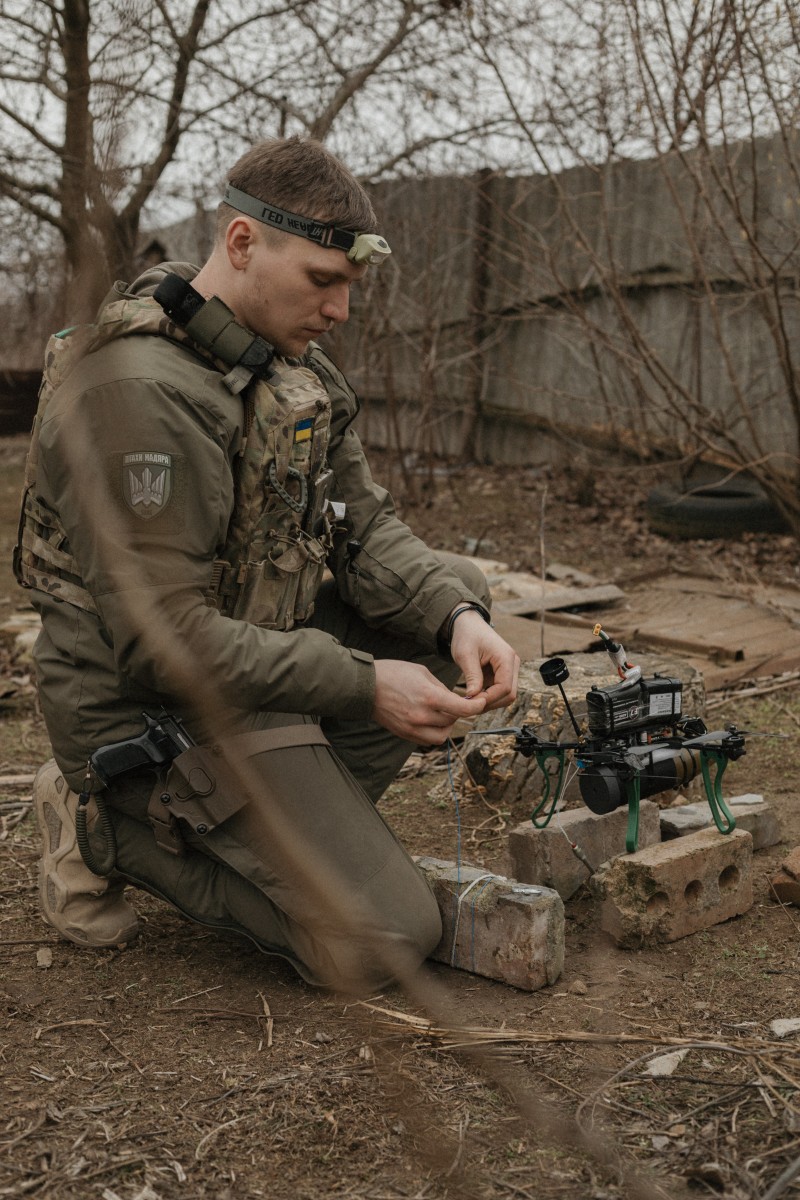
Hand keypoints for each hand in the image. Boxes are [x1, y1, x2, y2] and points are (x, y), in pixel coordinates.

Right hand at [372, 659, 486, 744]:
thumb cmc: (393, 674)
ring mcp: (412, 728)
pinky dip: (433, 732)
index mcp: (429, 697)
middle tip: (455, 703)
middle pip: (453, 722)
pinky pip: (428, 740)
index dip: (476, 707)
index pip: (462, 709)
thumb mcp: (422, 673)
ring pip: (442, 736)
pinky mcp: (405, 735)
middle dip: (458, 713)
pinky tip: (429, 719)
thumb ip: (441, 688)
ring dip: (446, 726)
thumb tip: (455, 699)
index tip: (481, 702)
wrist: (364, 687)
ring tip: (442, 713)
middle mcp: (422, 716)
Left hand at [449, 609, 518, 709]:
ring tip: (471, 700)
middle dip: (490, 703)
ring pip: (507, 695)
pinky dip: (489, 696)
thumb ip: (472, 676)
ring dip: (490, 701)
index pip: (505, 687)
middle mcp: (513, 664)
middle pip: (510, 694)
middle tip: (469, 705)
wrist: (469, 625)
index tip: (471, 701)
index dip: (489, 698)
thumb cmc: (467, 636)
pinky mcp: (504, 673)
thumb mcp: (465, 655)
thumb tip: (473, 697)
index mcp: (506, 658)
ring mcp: (510, 669)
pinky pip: (501, 691)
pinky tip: (474, 695)